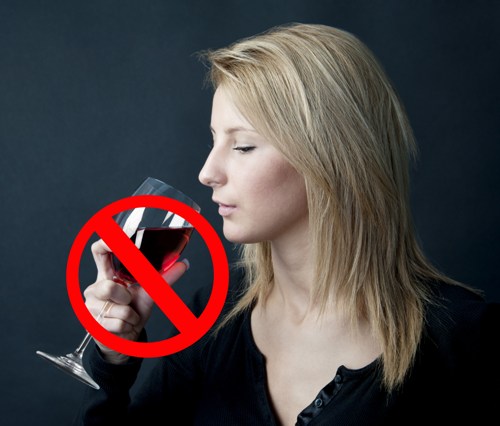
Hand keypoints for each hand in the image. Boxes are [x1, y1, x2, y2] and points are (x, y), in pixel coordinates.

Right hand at [83, 239, 188, 363]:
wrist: (126, 337)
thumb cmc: (134, 309)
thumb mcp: (150, 292)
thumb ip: (164, 278)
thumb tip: (184, 264)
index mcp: (108, 274)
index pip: (99, 252)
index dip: (105, 243)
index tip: (118, 240)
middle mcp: (96, 287)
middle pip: (108, 287)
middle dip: (124, 297)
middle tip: (129, 300)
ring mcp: (91, 306)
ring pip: (116, 308)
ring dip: (130, 314)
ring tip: (128, 314)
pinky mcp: (93, 324)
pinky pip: (118, 323)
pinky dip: (128, 326)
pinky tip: (123, 326)